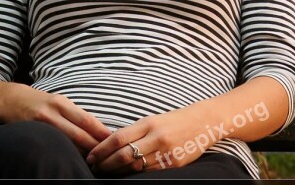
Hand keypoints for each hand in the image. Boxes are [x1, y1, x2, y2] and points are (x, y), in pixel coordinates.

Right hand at [0, 82, 111, 156]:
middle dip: (94, 146)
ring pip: (66, 142)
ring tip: (95, 161)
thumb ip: (74, 115)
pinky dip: (64, 153)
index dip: (100, 132)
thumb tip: (96, 130)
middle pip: (79, 133)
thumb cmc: (39, 103)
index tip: (113, 140)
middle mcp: (52, 113)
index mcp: (62, 103)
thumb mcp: (58, 103)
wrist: (9, 101)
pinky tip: (72, 160)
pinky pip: (52, 145)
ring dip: (81, 152)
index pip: (87, 120)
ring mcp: (41, 124)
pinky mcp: (31, 133)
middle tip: (108, 156)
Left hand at [85, 103, 215, 175]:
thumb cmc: (175, 120)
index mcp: (149, 123)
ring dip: (117, 172)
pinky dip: (134, 174)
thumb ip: (135, 131)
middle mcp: (156, 137)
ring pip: (134, 166)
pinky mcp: (173, 164)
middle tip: (94, 167)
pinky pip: (148, 172)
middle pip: (123, 155)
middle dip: (105, 163)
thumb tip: (111, 144)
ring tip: (106, 172)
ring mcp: (165, 152)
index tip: (91, 155)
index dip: (101, 149)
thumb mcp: (154, 120)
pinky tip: (125, 175)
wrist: (204, 122)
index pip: (118, 138)